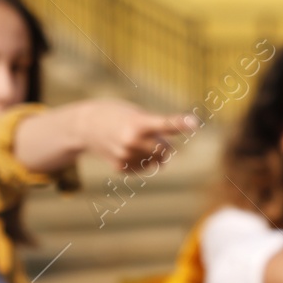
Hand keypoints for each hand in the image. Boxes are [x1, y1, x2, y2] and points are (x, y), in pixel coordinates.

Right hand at [72, 99, 196, 170]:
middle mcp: (132, 141)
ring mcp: (125, 156)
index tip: (195, 122)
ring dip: (151, 152)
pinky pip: (143, 168)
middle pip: (165, 151)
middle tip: (150, 135)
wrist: (86, 125)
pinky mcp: (121, 167)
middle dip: (163, 145)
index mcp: (138, 122)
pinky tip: (126, 150)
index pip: (165, 123)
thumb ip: (157, 135)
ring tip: (133, 139)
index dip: (181, 123)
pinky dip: (140, 160)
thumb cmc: (119, 115)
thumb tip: (163, 164)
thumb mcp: (138, 114)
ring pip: (155, 161)